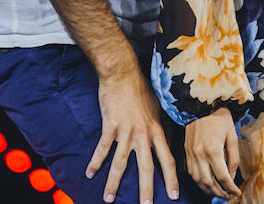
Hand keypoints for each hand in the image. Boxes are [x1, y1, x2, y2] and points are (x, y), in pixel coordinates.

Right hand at [86, 61, 178, 202]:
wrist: (122, 72)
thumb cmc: (141, 87)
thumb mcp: (158, 106)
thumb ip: (162, 124)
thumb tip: (169, 138)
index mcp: (157, 129)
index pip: (167, 159)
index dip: (171, 178)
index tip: (174, 195)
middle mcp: (143, 133)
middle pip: (146, 167)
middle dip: (146, 189)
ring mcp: (126, 130)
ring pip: (120, 163)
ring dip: (113, 183)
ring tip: (109, 200)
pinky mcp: (110, 126)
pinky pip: (102, 149)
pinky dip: (95, 162)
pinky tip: (89, 173)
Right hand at [185, 107, 240, 199]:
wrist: (201, 104)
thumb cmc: (219, 118)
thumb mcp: (232, 136)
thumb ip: (233, 158)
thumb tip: (232, 176)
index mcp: (213, 150)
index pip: (223, 177)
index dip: (231, 188)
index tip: (236, 192)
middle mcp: (199, 154)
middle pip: (209, 183)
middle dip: (219, 193)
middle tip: (228, 196)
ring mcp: (190, 154)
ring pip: (198, 180)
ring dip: (208, 190)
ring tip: (218, 193)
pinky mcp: (186, 151)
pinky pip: (191, 172)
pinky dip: (198, 181)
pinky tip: (206, 182)